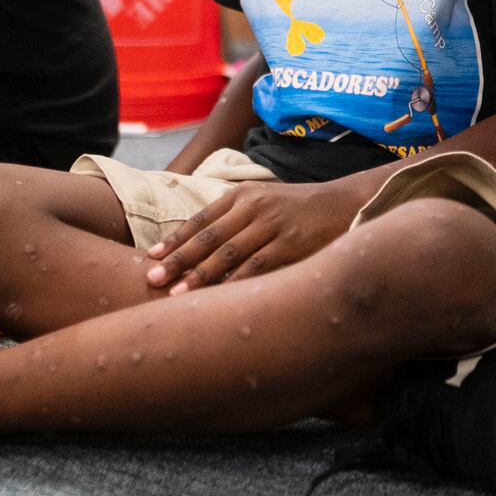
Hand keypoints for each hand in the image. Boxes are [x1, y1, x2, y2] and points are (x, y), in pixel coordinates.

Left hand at [143, 179, 367, 291]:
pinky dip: (234, 284)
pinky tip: (218, 300)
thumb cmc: (298, 208)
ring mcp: (272, 225)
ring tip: (176, 295)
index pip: (200, 220)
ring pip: (227, 255)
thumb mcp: (263, 200)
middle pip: (207, 238)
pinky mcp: (290, 244)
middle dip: (177, 260)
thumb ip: (234, 217)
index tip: (151, 258)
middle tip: (152, 279)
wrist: (344, 203)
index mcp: (242, 195)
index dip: (175, 240)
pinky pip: (256, 267)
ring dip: (199, 276)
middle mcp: (253, 207)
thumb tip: (198, 245)